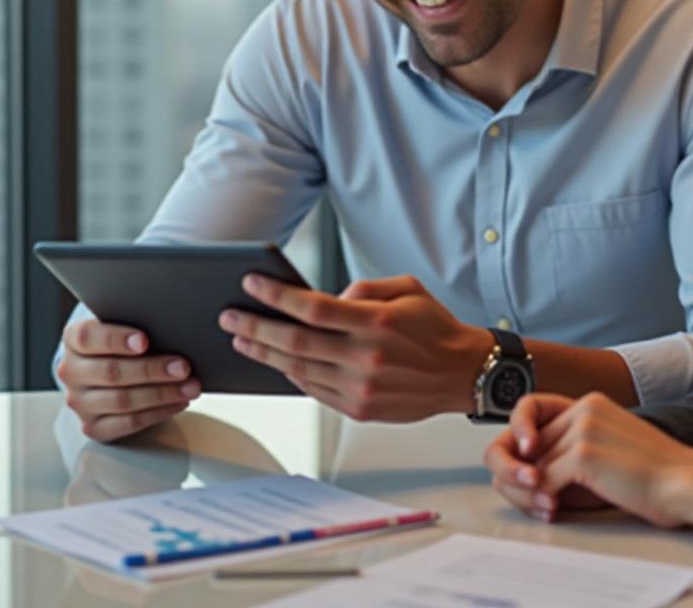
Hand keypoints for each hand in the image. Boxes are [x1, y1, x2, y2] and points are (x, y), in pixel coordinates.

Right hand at [56, 319, 202, 442]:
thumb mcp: (122, 326)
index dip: (116, 339)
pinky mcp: (93, 427)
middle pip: (111, 372)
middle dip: (151, 370)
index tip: (145, 340)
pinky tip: (178, 402)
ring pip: (122, 400)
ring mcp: (79, 402)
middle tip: (182, 367)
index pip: (87, 338)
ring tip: (189, 386)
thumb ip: (136, 324)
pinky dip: (158, 413)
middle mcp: (70, 371)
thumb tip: (172, 327)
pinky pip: (128, 423)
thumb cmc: (122, 344)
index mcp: (73, 340)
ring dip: (161, 394)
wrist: (107, 370)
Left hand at [218, 274, 485, 420]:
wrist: (463, 374)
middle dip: (255, 328)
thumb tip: (323, 299)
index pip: (312, 308)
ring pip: (298, 369)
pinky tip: (276, 362)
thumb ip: (362, 288)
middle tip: (229, 317)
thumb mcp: (406, 289)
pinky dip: (290, 375)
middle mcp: (366, 358)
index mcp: (376, 323)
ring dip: (264, 354)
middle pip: (295, 342)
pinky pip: (313, 391)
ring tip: (241, 340)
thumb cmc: (434, 328)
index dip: (276, 296)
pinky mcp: (359, 409)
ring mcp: (361, 388)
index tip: (251, 283)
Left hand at [484, 393, 692, 529]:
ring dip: (530, 493)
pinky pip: (543, 480)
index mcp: (590, 404)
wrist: (685, 484)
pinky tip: (554, 511)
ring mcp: (584, 429)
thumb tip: (530, 470)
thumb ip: (571, 449)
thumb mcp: (606, 449)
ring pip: (531, 465)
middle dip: (520, 475)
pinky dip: (543, 500)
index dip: (523, 446)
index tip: (527, 469)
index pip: (534, 418)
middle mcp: (584, 409)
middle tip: (530, 500)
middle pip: (526, 443)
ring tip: (544, 509)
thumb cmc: (654, 477)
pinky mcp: (584, 454)